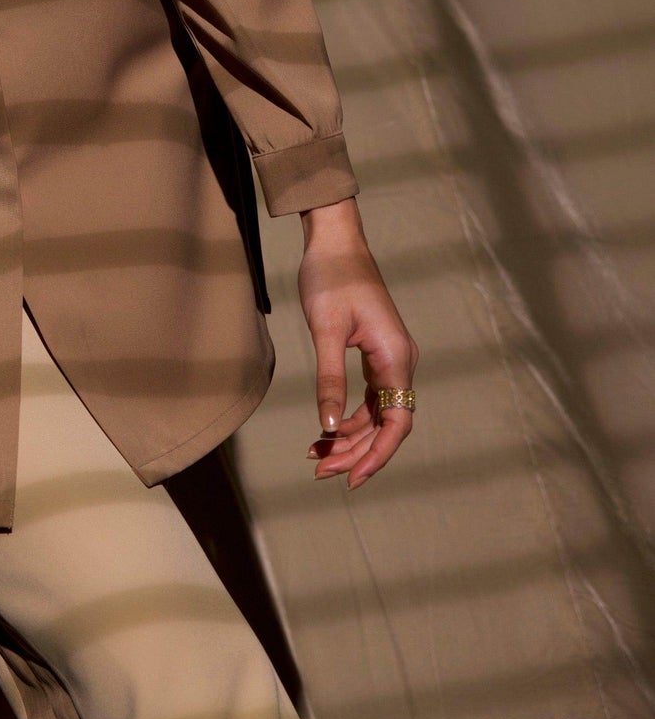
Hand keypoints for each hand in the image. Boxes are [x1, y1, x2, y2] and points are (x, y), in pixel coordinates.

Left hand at [297, 199, 418, 490]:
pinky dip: (350, 417)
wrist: (335, 240)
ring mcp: (390, 358)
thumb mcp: (326, 330)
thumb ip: (329, 380)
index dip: (378, 455)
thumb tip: (328, 429)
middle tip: (321, 471)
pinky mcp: (377, 353)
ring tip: (318, 458)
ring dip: (351, 438)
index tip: (352, 478)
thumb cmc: (330, 278)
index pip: (397, 422)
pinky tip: (327, 432)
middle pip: (386, 423)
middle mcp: (401, 361)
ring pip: (377, 414)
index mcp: (396, 357)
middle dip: (356, 452)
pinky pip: (370, 398)